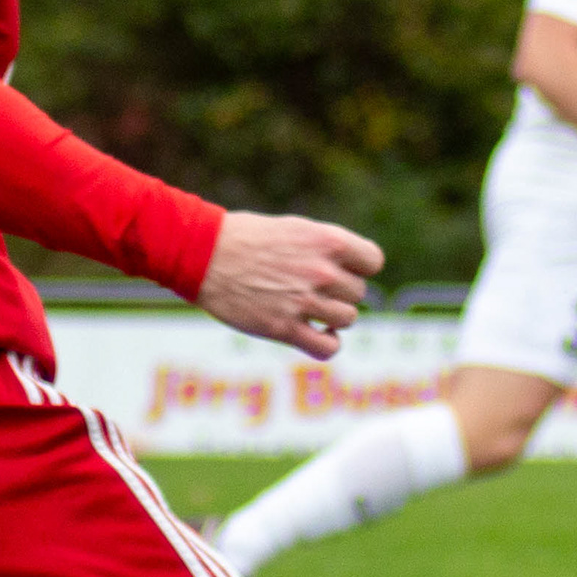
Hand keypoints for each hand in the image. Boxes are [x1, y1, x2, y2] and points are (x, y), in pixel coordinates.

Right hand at [198, 212, 383, 359]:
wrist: (203, 254)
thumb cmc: (246, 238)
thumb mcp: (294, 229)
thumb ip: (325, 249)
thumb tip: (351, 272)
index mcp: (327, 241)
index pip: (373, 262)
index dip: (359, 267)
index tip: (342, 270)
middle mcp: (321, 271)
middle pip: (358, 293)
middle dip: (340, 292)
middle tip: (312, 288)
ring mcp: (303, 302)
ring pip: (347, 319)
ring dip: (333, 317)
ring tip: (311, 309)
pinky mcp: (284, 329)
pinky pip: (328, 348)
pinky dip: (327, 344)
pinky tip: (316, 335)